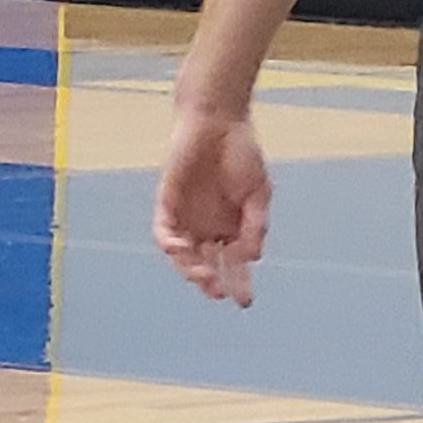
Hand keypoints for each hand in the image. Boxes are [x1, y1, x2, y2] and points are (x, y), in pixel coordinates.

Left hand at [153, 102, 271, 307]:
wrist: (218, 121)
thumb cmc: (241, 154)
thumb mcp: (258, 194)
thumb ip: (255, 226)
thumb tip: (252, 258)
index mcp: (231, 227)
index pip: (232, 264)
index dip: (238, 284)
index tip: (244, 301)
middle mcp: (207, 225)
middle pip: (205, 263)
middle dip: (211, 282)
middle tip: (218, 292)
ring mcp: (187, 214)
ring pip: (183, 253)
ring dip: (190, 268)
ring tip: (203, 276)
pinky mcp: (167, 200)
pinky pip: (163, 228)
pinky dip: (169, 243)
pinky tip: (179, 249)